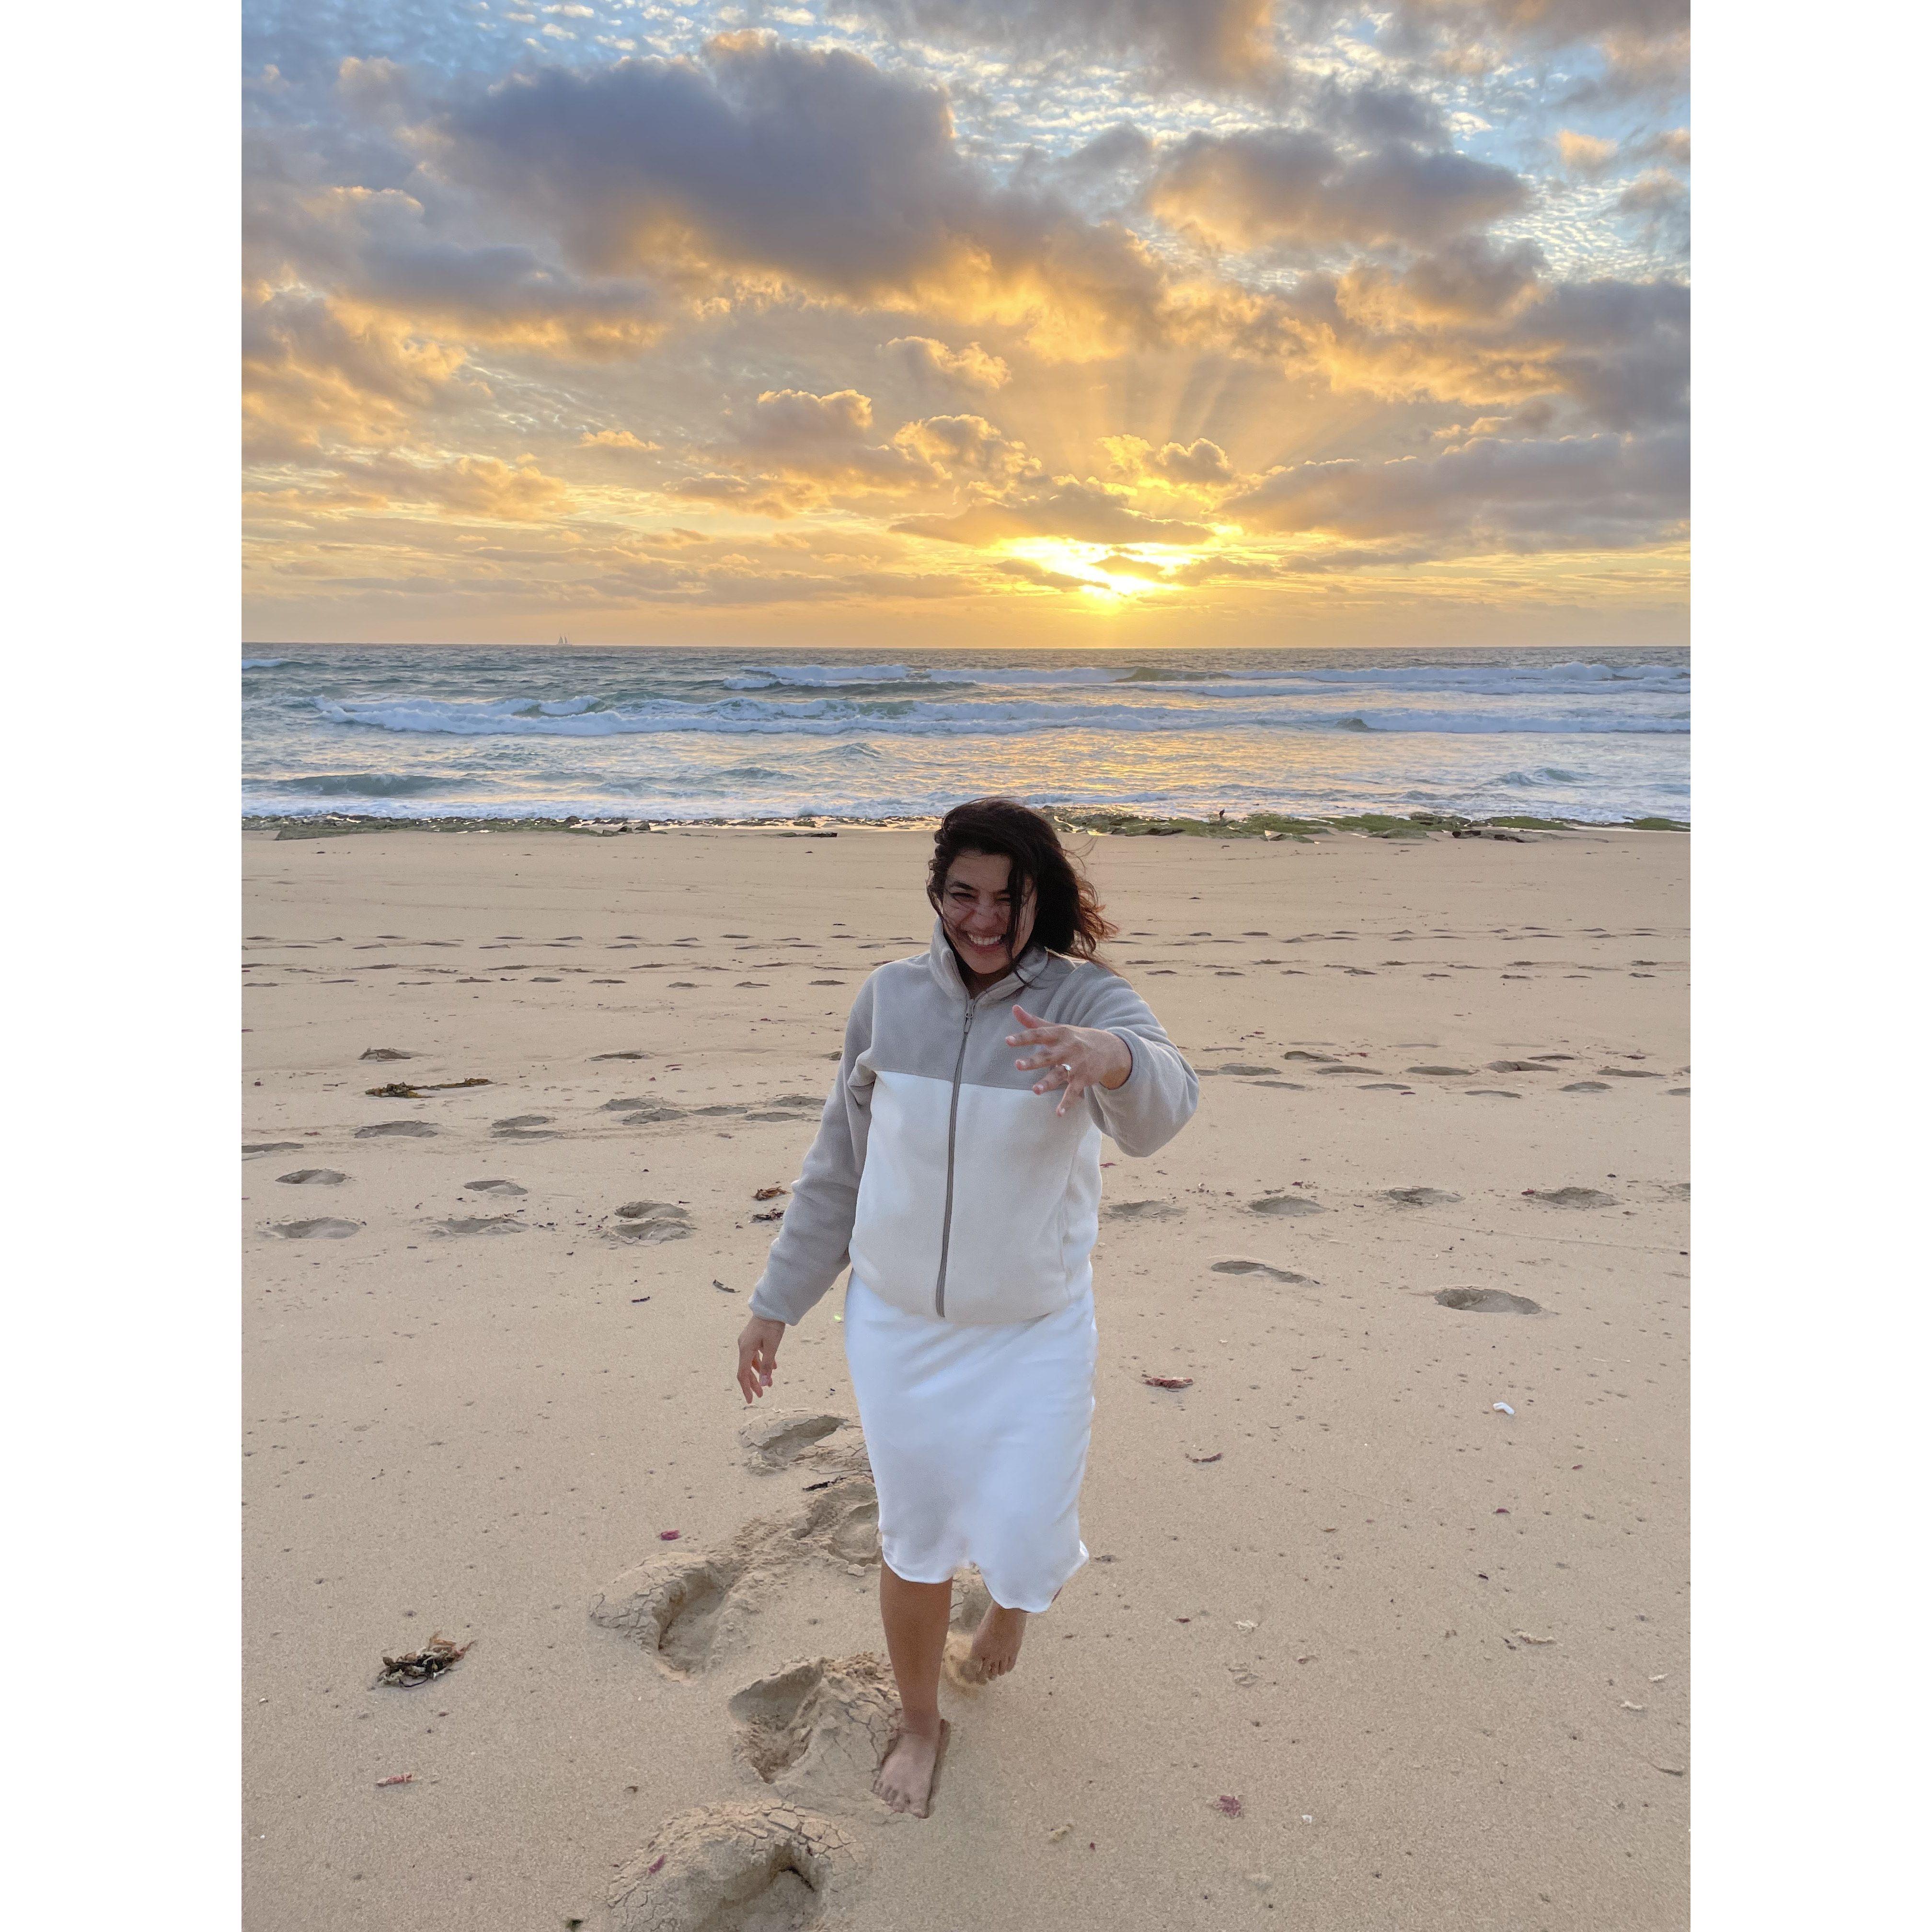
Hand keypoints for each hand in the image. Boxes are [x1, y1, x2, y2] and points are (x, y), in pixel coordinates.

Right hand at [736, 1315, 785, 1403]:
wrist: (772, 1306)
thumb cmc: (772, 1325)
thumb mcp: (772, 1347)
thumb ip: (767, 1365)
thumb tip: (764, 1384)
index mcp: (745, 1349)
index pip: (742, 1374)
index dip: (746, 1388)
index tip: (751, 1400)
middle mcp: (743, 1346)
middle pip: (746, 1370)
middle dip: (753, 1383)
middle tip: (761, 1395)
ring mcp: (747, 1341)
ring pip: (751, 1362)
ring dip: (760, 1373)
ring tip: (770, 1383)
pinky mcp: (753, 1338)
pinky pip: (756, 1354)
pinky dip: (763, 1362)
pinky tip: (773, 1368)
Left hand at [1006, 1003, 1131, 1117]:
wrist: (1108, 1049)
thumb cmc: (1075, 1038)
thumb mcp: (1056, 1028)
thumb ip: (1033, 1022)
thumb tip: (1014, 1009)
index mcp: (1058, 1034)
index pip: (1039, 1035)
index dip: (1023, 1038)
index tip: (1008, 1041)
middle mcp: (1067, 1049)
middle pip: (1048, 1056)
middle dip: (1033, 1061)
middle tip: (1017, 1065)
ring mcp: (1075, 1065)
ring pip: (1060, 1074)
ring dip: (1048, 1083)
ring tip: (1035, 1090)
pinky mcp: (1083, 1079)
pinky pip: (1073, 1092)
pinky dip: (1067, 1103)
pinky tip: (1059, 1113)